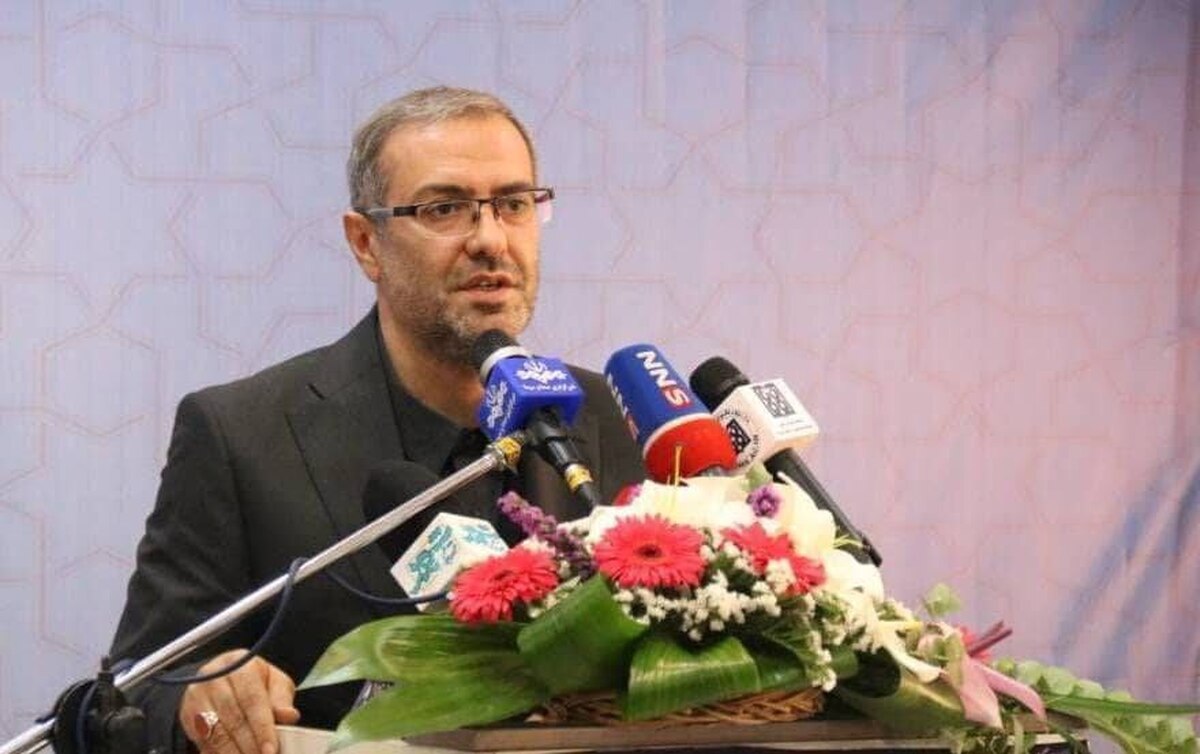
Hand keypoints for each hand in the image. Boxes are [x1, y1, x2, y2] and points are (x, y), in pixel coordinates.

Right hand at [179, 650, 300, 753]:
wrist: (222, 679)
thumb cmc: (253, 682)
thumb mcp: (273, 682)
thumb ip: (281, 699)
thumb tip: (289, 716)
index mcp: (239, 665)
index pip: (251, 699)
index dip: (262, 727)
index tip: (271, 749)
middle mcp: (214, 679)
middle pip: (233, 719)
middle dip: (250, 745)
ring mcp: (196, 697)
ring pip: (216, 734)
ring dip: (234, 753)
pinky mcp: (188, 717)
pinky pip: (203, 743)